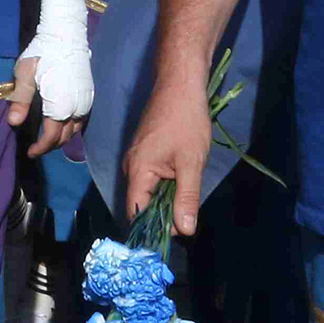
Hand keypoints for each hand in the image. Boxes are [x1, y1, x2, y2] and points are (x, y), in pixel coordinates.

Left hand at [14, 0, 92, 158]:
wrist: (66, 33)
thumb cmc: (43, 52)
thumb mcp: (26, 74)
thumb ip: (20, 100)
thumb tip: (14, 123)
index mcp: (61, 105)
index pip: (52, 136)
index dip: (41, 148)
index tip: (29, 152)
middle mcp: (78, 106)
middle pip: (66, 136)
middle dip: (51, 146)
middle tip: (36, 148)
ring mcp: (86, 100)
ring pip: (76, 129)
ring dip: (62, 137)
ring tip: (47, 138)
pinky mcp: (89, 93)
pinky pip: (82, 118)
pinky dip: (71, 126)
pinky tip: (61, 122)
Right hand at [121, 69, 212, 235]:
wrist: (181, 83)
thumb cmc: (186, 121)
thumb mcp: (191, 163)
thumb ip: (186, 198)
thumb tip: (184, 232)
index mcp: (137, 171)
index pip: (136, 213)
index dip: (152, 230)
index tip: (173, 239)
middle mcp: (132, 167)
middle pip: (142, 204)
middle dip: (162, 216)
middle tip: (186, 223)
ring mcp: (138, 158)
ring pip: (149, 191)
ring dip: (166, 200)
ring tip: (186, 206)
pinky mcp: (147, 151)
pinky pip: (152, 178)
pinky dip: (166, 186)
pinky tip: (182, 185)